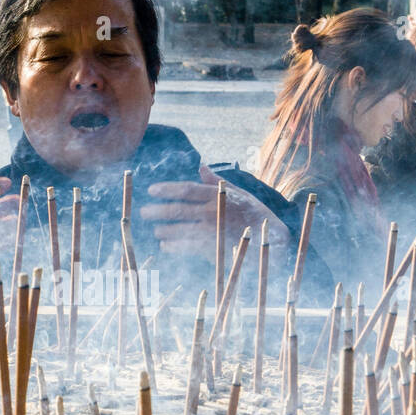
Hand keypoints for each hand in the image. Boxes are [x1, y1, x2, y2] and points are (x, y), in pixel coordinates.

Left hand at [139, 165, 290, 256]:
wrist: (271, 239)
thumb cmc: (255, 213)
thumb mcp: (239, 193)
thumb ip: (216, 182)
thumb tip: (201, 167)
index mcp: (217, 195)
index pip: (186, 190)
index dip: (166, 190)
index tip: (152, 190)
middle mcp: (212, 211)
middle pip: (177, 210)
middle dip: (157, 211)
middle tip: (144, 212)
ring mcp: (211, 230)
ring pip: (179, 229)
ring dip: (163, 230)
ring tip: (155, 230)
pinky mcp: (212, 247)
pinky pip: (186, 246)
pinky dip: (172, 246)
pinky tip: (165, 245)